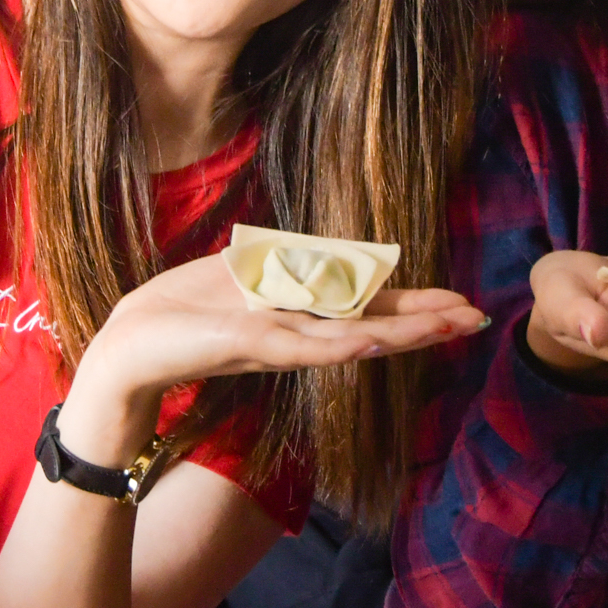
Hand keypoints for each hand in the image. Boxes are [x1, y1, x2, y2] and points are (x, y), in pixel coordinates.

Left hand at [60, 252, 483, 464]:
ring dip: (403, 331)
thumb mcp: (240, 277)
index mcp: (297, 313)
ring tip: (450, 326)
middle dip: (426, 321)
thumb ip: (285, 271)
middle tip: (478, 318)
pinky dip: (342, 342)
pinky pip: (307, 346)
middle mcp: (298, 332)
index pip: (369, 305)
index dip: (414, 304)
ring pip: (354, 335)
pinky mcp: (252, 347)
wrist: (128, 350)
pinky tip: (375, 340)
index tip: (460, 304)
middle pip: (375, 323)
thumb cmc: (179, 312)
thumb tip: (324, 257)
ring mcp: (279, 342)